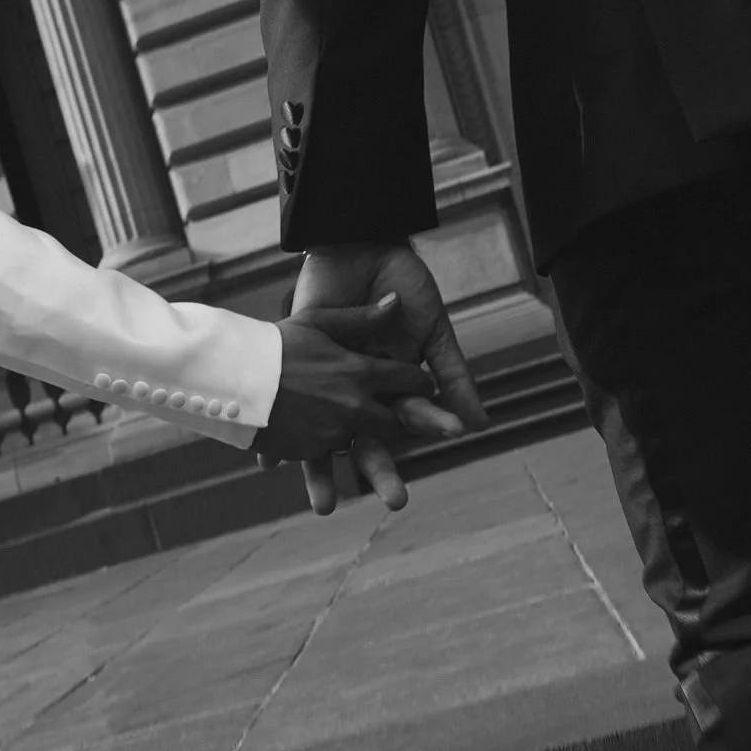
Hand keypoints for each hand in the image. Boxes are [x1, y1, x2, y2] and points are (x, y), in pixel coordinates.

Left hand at [278, 242, 489, 513]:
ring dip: (321, 470)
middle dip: (374, 474)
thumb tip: (480, 423)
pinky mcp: (299, 363)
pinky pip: (283, 404)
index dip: (402, 455)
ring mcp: (326, 379)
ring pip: (322, 434)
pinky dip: (275, 433)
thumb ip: (453, 375)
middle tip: (386, 506)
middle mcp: (359, 390)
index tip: (400, 493)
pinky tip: (271, 462)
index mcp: (391, 386)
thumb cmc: (403, 286)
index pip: (399, 430)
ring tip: (322, 503)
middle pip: (364, 442)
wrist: (363, 244)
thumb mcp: (432, 331)